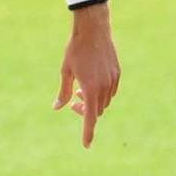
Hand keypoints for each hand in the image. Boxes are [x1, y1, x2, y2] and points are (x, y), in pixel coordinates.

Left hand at [54, 6, 119, 148]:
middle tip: (73, 103)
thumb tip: (57, 108)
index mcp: (90, 89)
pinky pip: (110, 92)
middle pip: (97, 111)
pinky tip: (91, 83)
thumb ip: (63, 92)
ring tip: (80, 90)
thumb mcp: (65, 71)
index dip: (88, 133)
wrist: (94, 29)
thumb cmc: (76, 50)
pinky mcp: (117, 74)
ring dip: (93, 102)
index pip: (90, 118)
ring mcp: (113, 80)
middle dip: (85, 112)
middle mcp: (104, 87)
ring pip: (104, 102)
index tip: (86, 145)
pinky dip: (101, 94)